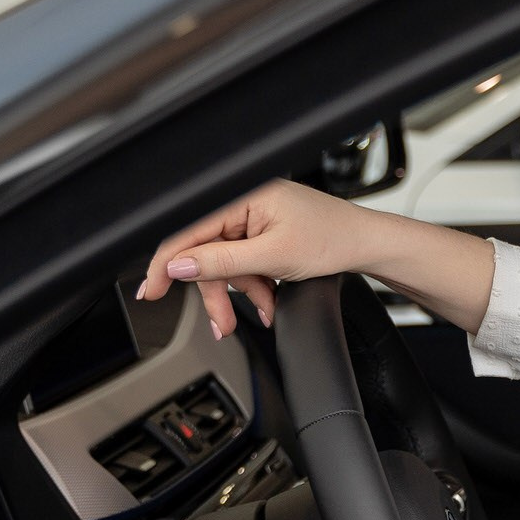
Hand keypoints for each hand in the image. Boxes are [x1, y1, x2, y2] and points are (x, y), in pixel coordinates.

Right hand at [139, 179, 494, 340]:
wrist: (367, 245)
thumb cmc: (332, 239)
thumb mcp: (272, 257)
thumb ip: (221, 263)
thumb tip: (179, 266)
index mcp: (239, 195)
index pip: (186, 231)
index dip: (166, 263)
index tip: (151, 291)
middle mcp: (241, 201)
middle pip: (205, 253)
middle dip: (217, 292)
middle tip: (222, 324)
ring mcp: (252, 217)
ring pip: (225, 264)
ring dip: (241, 293)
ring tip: (264, 310)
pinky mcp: (263, 232)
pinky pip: (243, 263)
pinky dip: (254, 286)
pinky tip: (269, 300)